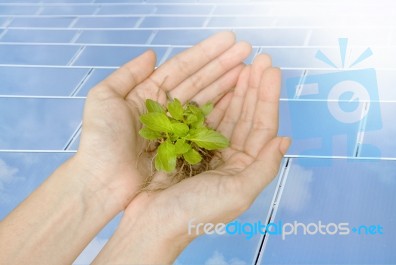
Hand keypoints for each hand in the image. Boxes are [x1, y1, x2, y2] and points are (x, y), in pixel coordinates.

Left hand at [74, 32, 251, 210]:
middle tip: (247, 51)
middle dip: (223, 65)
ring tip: (248, 68)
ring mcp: (177, 127)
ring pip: (205, 99)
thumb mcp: (104, 98)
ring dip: (226, 82)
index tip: (229, 40)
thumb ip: (127, 73)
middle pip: (198, 80)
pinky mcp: (184, 146)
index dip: (205, 53)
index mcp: (148, 92)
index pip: (182, 67)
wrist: (102, 181)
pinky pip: (206, 124)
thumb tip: (152, 54)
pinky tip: (237, 97)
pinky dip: (222, 110)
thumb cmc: (99, 142)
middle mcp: (166, 107)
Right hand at [92, 54, 290, 263]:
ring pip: (227, 113)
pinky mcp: (187, 145)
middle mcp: (231, 157)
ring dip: (236, 89)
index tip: (270, 71)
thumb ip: (264, 167)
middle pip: (247, 115)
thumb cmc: (195, 213)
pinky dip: (212, 100)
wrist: (152, 223)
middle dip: (254, 87)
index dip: (268, 98)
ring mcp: (209, 149)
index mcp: (245, 168)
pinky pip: (204, 117)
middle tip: (259, 59)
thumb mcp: (237, 192)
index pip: (262, 127)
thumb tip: (284, 140)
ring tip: (242, 64)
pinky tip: (219, 84)